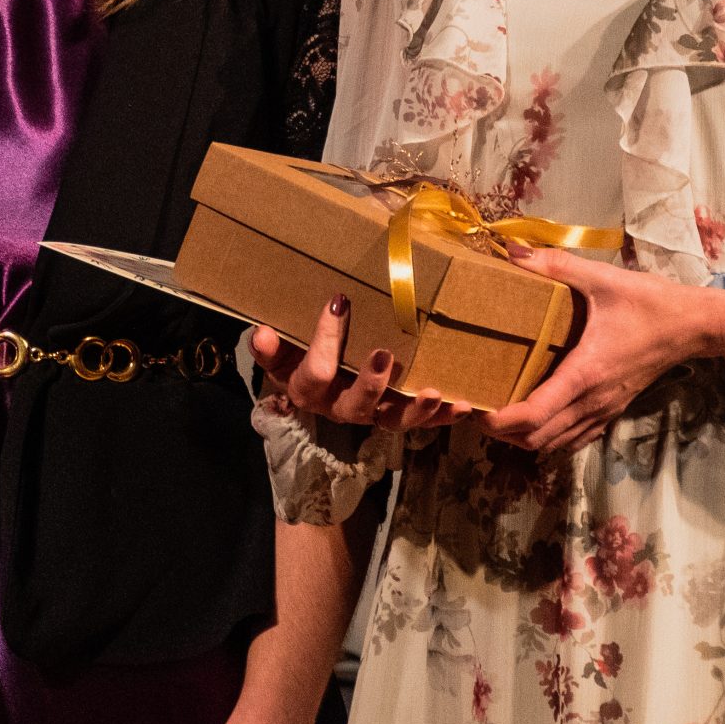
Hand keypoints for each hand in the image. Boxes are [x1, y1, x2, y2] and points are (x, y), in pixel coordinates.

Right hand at [248, 294, 459, 432]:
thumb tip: (260, 334)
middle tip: (384, 355)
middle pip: (355, 406)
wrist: (316, 383)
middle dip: (370, 383)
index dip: (324, 340)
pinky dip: (442, 416)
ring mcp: (371, 413)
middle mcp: (340, 407)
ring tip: (435, 393)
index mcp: (308, 390)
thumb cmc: (299, 356)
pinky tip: (463, 406)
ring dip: (415, 409)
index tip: (337, 303)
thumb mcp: (280, 352)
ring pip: (392, 419)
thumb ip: (269, 347)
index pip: (314, 372)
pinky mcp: (396, 413)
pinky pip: (420, 420)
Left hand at [477, 246, 724, 453]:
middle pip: (537, 439)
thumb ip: (556, 266)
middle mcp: (592, 401)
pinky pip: (573, 439)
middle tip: (474, 407)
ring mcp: (604, 411)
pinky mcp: (612, 411)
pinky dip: (548, 437)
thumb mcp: (603, 279)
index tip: (473, 409)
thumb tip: (510, 250)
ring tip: (496, 414)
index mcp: (585, 373)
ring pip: (554, 444)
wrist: (693, 325)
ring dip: (522, 437)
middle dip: (501, 432)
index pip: (535, 415)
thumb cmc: (649, 302)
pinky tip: (534, 417)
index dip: (499, 420)